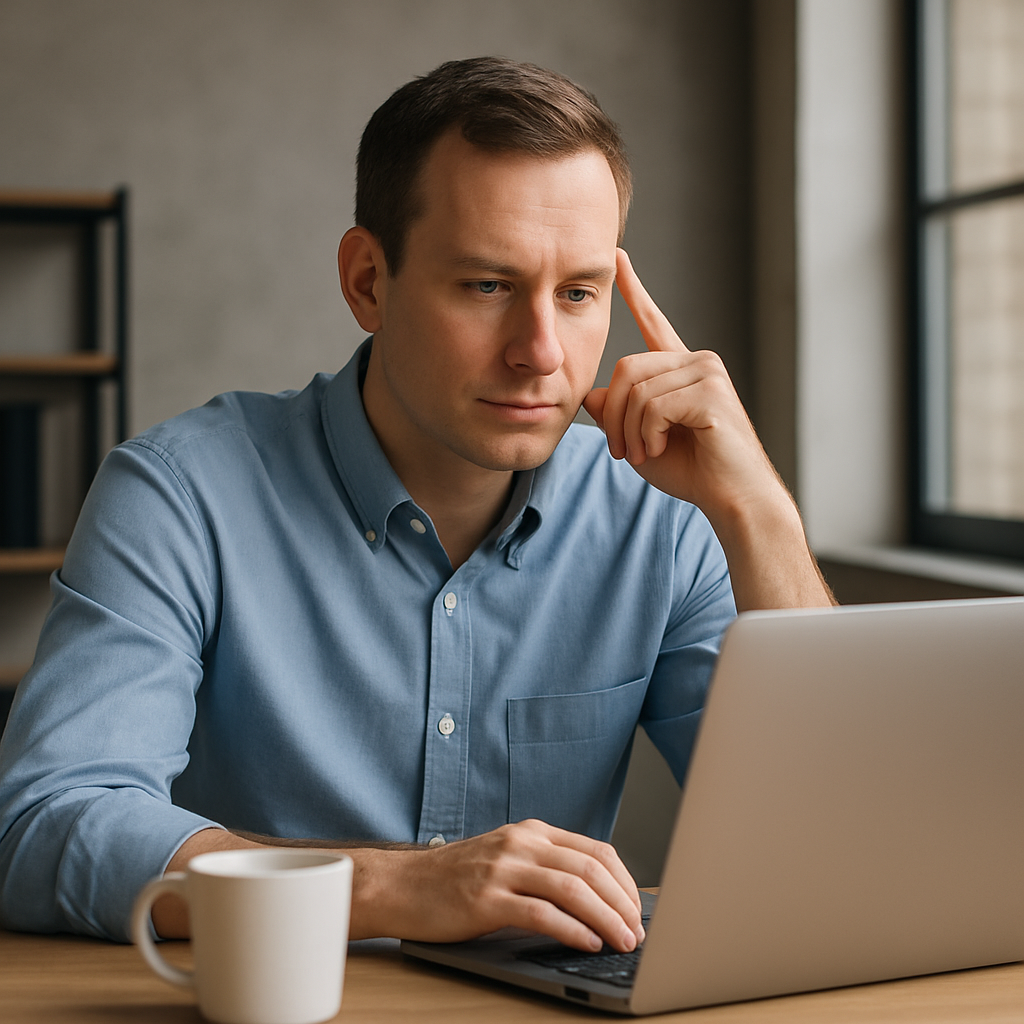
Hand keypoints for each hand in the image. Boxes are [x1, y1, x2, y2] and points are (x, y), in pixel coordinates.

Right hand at [355, 819, 643, 952]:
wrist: (402, 885)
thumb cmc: (455, 879)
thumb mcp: (507, 860)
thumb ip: (545, 869)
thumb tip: (598, 900)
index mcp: (532, 833)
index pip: (596, 851)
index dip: (625, 883)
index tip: (638, 911)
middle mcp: (521, 844)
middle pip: (590, 869)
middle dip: (622, 904)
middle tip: (637, 934)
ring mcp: (503, 869)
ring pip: (571, 889)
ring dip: (606, 918)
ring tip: (622, 942)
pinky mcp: (486, 899)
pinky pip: (540, 913)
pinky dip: (571, 929)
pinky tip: (587, 943)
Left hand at [583, 249, 780, 523]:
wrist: (731, 498)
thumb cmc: (692, 472)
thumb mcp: (640, 440)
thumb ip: (616, 414)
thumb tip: (592, 394)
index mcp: (681, 369)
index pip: (653, 323)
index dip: (635, 292)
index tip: (618, 258)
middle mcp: (697, 361)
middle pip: (625, 368)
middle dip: (613, 415)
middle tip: (621, 450)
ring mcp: (707, 372)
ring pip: (636, 391)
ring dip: (631, 432)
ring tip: (646, 453)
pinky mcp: (711, 392)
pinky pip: (654, 407)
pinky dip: (649, 435)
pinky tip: (663, 448)